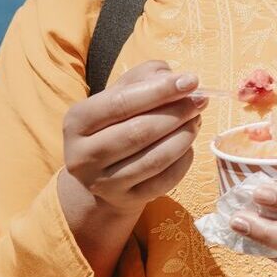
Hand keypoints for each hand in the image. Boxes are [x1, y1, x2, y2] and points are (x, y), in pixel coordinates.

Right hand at [59, 60, 206, 215]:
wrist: (103, 173)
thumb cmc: (116, 122)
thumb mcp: (121, 93)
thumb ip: (145, 77)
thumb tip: (176, 77)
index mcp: (76, 121)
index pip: (120, 103)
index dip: (159, 90)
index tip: (191, 80)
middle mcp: (82, 156)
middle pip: (139, 132)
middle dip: (177, 113)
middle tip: (200, 101)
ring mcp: (103, 183)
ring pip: (155, 159)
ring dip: (184, 136)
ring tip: (196, 120)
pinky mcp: (126, 200)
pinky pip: (165, 180)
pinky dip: (184, 159)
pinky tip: (187, 145)